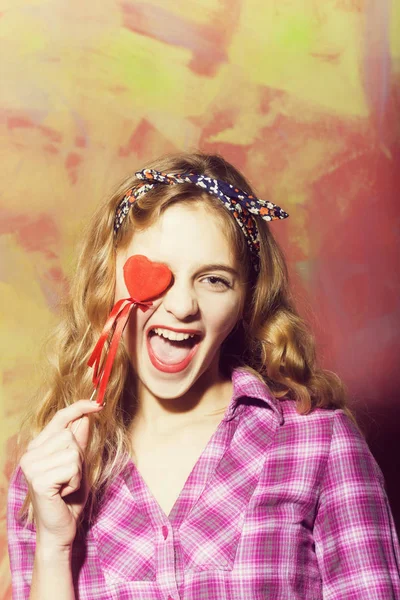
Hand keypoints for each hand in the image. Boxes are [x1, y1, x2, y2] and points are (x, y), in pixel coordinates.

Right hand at [19, 399, 102, 548]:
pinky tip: (64, 493)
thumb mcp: (78, 465)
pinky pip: (72, 467)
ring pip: (73, 451)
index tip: (98, 403)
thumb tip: (86, 416)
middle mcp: (30, 454)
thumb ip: (79, 441)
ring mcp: (31, 466)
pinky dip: (75, 481)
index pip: (59, 418)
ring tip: (67, 486)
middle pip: (70, 435)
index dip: (79, 407)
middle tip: (71, 478)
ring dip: (78, 471)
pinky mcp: (38, 479)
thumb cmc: (69, 498)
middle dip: (80, 456)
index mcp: (37, 447)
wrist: (60, 530)